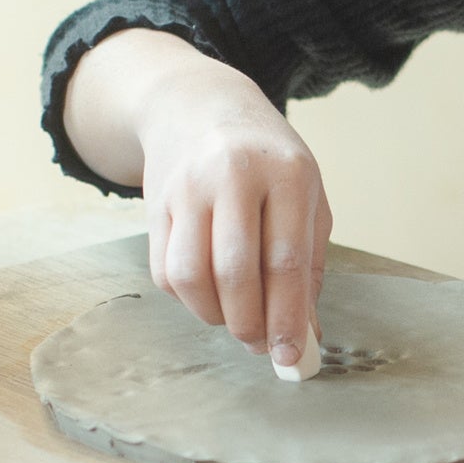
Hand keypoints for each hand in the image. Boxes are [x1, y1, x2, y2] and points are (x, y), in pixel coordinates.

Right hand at [72, 32, 330, 373]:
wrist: (199, 105)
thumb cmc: (267, 161)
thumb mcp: (306, 197)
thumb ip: (309, 265)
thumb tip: (304, 334)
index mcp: (286, 173)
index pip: (286, 261)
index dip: (288, 318)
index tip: (291, 357)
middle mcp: (233, 176)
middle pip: (234, 273)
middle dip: (249, 325)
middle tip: (261, 344)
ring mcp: (187, 188)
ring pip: (191, 277)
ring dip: (214, 316)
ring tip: (235, 318)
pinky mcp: (154, 205)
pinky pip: (165, 271)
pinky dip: (189, 298)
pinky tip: (210, 292)